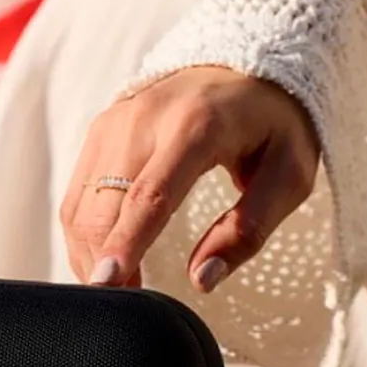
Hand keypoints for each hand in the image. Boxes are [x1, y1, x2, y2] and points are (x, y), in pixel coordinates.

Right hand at [59, 67, 319, 292]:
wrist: (240, 61)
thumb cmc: (271, 123)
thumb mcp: (289, 174)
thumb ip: (249, 228)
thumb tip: (201, 279)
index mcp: (195, 127)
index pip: (149, 195)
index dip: (125, 244)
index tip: (107, 284)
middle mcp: (141, 120)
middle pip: (103, 208)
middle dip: (104, 264)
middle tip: (127, 305)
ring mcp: (111, 124)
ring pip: (80, 206)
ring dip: (89, 255)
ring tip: (116, 288)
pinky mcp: (97, 132)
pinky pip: (77, 196)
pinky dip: (83, 235)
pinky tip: (104, 258)